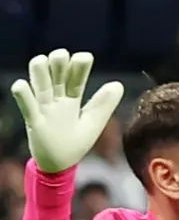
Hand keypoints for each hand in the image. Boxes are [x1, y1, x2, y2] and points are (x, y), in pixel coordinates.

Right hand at [9, 49, 123, 174]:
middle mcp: (57, 101)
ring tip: (41, 60)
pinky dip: (24, 96)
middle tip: (61, 55)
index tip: (85, 57)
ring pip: (40, 86)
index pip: (76, 79)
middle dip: (58, 64)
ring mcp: (44, 110)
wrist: (60, 165)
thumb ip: (103, 104)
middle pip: (56, 77)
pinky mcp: (34, 123)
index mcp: (72, 99)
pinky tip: (20, 85)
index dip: (79, 67)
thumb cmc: (76, 142)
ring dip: (40, 73)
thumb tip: (118, 83)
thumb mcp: (93, 122)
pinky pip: (27, 107)